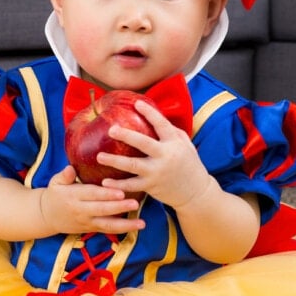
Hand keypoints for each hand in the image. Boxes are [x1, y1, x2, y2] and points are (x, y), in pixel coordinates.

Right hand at [40, 165, 144, 234]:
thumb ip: (64, 176)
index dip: (106, 194)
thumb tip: (70, 168)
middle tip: (135, 203)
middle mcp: (81, 211)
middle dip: (119, 207)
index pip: (92, 195)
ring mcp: (87, 222)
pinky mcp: (91, 229)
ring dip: (125, 224)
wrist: (47, 216)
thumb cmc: (55, 194)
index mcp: (73, 196)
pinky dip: (122, 229)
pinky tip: (136, 226)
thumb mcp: (55, 183)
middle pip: (102, 210)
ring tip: (141, 223)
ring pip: (107, 224)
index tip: (120, 191)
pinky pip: (108, 230)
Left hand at [97, 99, 211, 207]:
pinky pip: (132, 185)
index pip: (161, 124)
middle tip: (111, 129)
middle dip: (126, 135)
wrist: (196, 193)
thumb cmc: (188, 164)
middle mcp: (166, 156)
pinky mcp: (152, 186)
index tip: (136, 103)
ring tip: (99, 156)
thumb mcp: (185, 145)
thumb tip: (153, 115)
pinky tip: (105, 182)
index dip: (149, 113)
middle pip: (143, 143)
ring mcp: (157, 172)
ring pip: (133, 165)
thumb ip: (172, 131)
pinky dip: (118, 185)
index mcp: (174, 143)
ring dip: (115, 161)